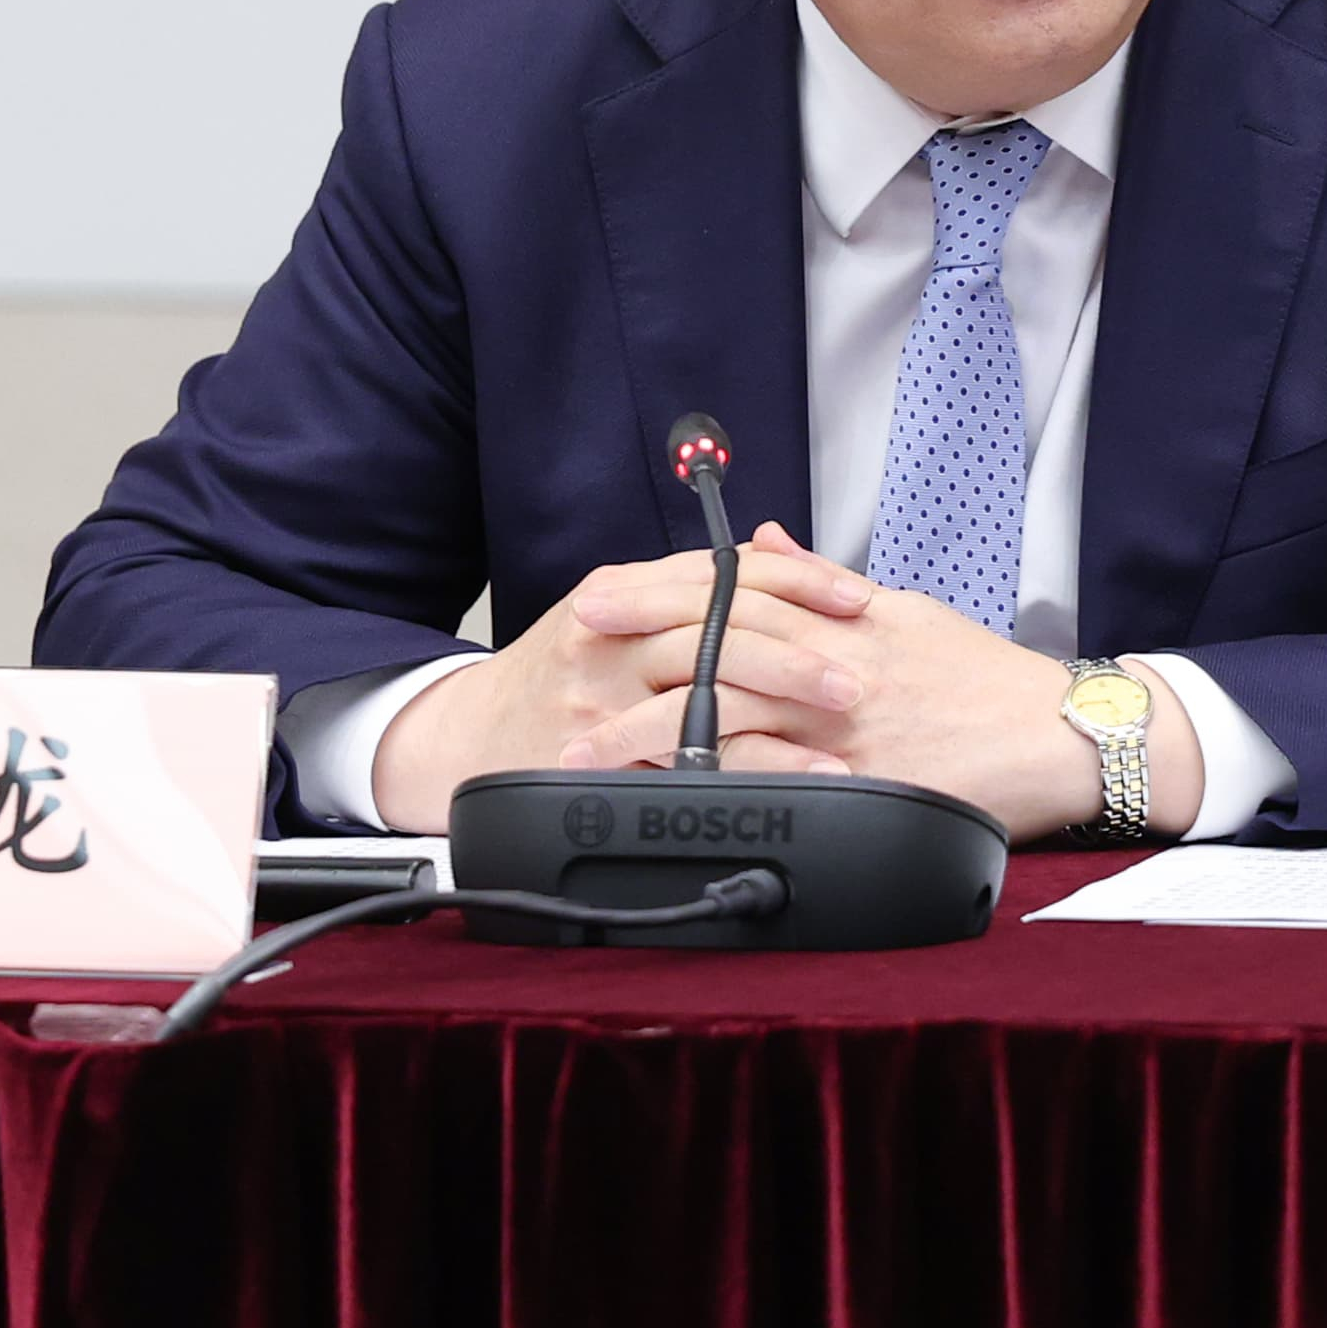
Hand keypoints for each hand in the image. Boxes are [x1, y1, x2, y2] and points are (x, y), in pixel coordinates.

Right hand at [367, 539, 876, 833]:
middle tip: (857, 671)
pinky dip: (751, 768)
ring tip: (842, 727)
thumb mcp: (612, 611)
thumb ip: (688, 588)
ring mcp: (604, 701)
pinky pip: (689, 763)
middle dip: (797, 650)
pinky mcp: (602, 760)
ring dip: (782, 713)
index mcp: (623, 590)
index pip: (724, 572)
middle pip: (719, 631)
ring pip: (705, 696)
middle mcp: (612, 638)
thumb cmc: (556, 673)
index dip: (799, 581)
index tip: (857, 598)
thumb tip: (776, 553)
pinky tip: (799, 774)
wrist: (468, 734)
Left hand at [559, 527, 1202, 841]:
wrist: (1064, 735)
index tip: (595, 597)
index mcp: (840, 620)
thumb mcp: (905, 610)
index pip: (732, 594)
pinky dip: (716, 792)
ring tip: (584, 754)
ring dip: (650, 737)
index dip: (656, 592)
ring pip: (733, 721)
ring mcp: (846, 730)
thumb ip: (824, 581)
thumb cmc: (984, 678)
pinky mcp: (865, 787)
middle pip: (716, 650)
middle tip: (566, 660)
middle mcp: (835, 667)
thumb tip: (767, 541)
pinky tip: (664, 803)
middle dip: (634, 655)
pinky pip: (779, 788)